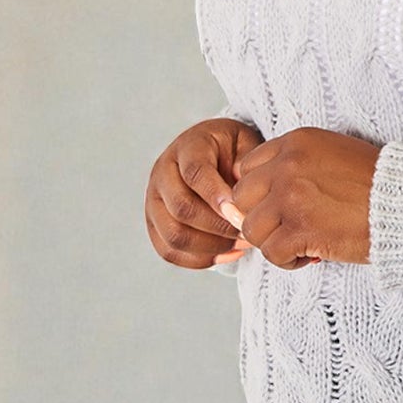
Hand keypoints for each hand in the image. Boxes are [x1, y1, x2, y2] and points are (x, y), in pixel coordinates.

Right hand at [145, 115, 263, 269]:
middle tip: (247, 233)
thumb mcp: (246, 143)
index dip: (216, 196)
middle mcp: (163, 173)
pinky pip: (169, 251)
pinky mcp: (154, 224)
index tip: (239, 212)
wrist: (213, 152)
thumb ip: (246, 164)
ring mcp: (154, 200)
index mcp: (188, 147)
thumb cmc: (233, 149)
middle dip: (218, 227)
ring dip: (211, 247)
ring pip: (174, 235)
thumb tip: (240, 195)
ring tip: (241, 245)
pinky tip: (228, 253)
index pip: (194, 173)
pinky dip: (200, 259)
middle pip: (181, 209)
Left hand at [228, 127, 381, 269]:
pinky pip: (272, 253)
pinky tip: (311, 255)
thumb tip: (267, 193)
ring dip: (273, 242)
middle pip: (241, 198)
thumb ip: (298, 164)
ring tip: (300, 244)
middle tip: (286, 228)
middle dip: (261, 218)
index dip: (259, 193)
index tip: (279, 206)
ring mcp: (291, 197)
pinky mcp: (301, 230)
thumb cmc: (379, 182)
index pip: (248, 167)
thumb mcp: (335, 154)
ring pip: (252, 229)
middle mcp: (288, 166)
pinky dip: (288, 261)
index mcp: (297, 142)